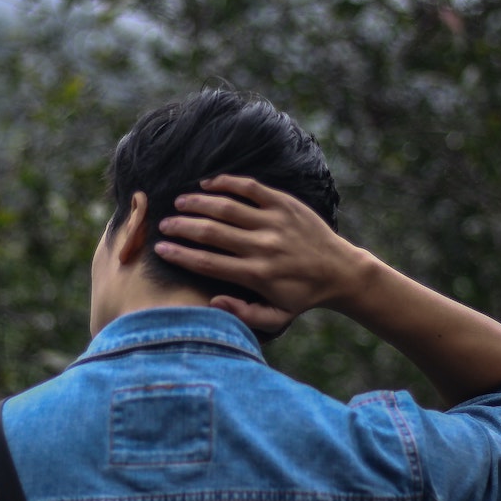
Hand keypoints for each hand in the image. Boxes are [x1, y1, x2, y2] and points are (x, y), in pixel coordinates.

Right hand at [155, 175, 360, 321]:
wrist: (340, 271)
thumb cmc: (302, 296)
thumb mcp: (276, 317)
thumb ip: (244, 314)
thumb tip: (213, 302)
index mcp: (257, 275)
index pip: (209, 263)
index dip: (180, 255)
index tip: (160, 249)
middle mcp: (263, 247)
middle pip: (212, 232)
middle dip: (182, 227)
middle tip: (163, 224)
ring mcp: (274, 222)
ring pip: (227, 207)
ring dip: (198, 203)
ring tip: (179, 203)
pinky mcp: (285, 204)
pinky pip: (250, 188)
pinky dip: (227, 183)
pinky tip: (208, 183)